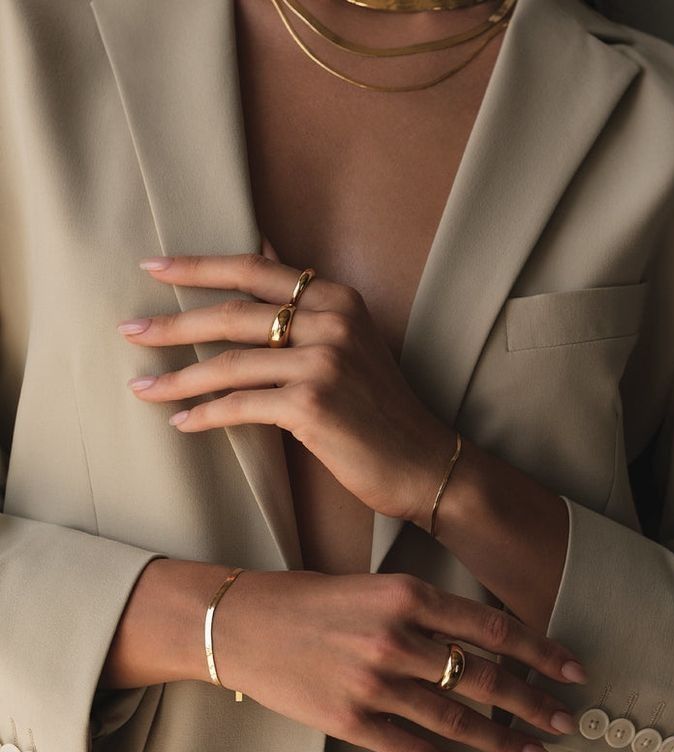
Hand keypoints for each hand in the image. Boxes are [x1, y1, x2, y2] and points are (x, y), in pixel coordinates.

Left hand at [120, 244, 456, 525]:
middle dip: (173, 324)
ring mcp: (322, 362)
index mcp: (338, 298)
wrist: (424, 462)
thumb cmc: (381, 409)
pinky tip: (181, 422)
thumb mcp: (352, 342)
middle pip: (232, 314)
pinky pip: (241, 406)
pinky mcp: (312, 405)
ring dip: (178, 377)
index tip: (152, 268)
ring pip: (230, 363)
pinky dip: (205, 415)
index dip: (198, 266)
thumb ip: (308, 303)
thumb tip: (262, 247)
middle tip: (129, 330)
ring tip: (141, 386)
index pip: (254, 269)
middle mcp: (331, 321)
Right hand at [211, 569, 587, 751]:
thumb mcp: (373, 586)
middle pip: (483, 677)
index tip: (571, 669)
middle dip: (534, 703)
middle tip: (566, 719)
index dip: (540, 651)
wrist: (240, 623)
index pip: (492, 628)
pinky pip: (413, 749)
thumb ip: (424, 610)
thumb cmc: (307, 600)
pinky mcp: (350, 721)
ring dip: (504, 740)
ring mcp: (373, 683)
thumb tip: (479, 641)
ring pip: (456, 719)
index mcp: (406, 595)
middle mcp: (396, 638)